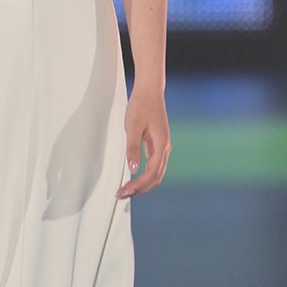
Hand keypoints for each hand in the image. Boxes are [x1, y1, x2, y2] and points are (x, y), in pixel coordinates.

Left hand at [116, 84, 170, 198]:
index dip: (137, 186)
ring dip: (142, 185)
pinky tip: (133, 178)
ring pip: (155, 174)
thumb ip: (133, 149)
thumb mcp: (133, 127)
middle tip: (122, 195)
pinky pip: (154, 167)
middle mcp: (164, 149)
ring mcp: (162, 147)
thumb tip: (133, 170)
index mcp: (161, 146)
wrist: (150, 91)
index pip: (151, 174)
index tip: (124, 192)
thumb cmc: (141, 106)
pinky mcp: (158, 144)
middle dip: (140, 190)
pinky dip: (144, 176)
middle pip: (155, 178)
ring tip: (126, 190)